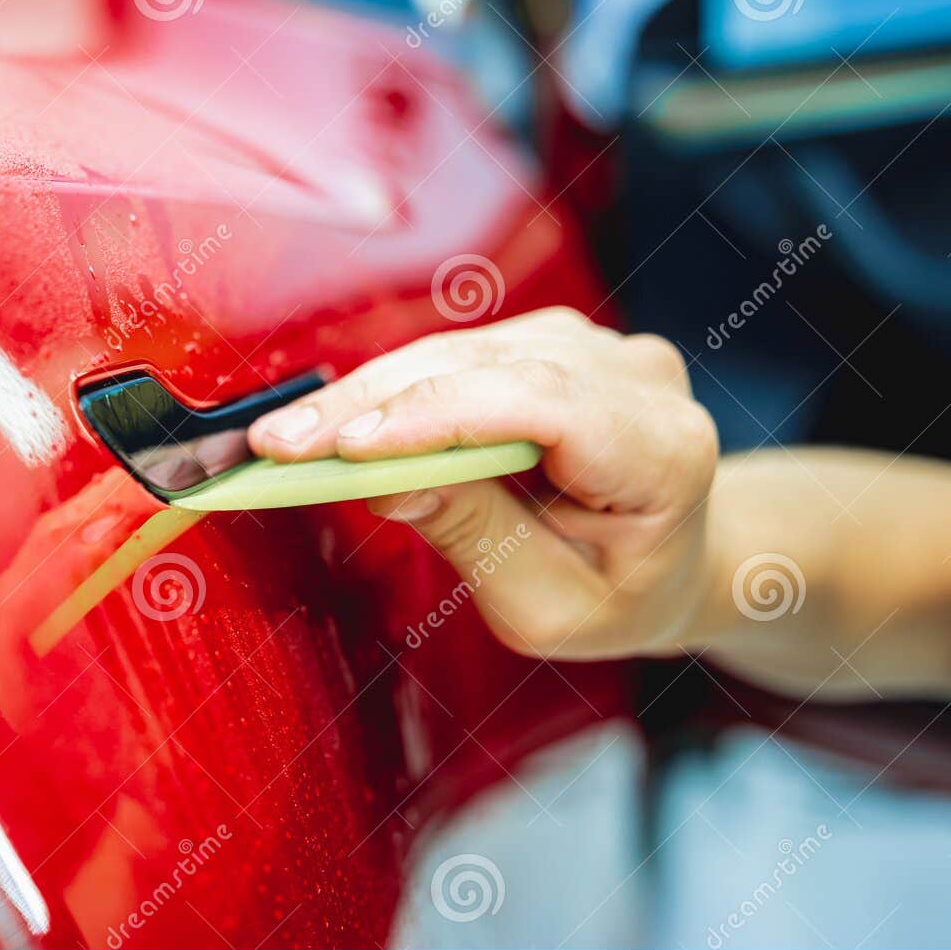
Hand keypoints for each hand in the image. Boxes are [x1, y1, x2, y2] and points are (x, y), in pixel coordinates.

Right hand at [248, 308, 718, 659]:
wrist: (673, 559)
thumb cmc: (619, 594)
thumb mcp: (550, 606)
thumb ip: (477, 536)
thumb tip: (383, 479)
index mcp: (664, 451)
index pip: (543, 407)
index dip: (438, 416)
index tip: (346, 448)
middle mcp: (636, 376)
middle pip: (490, 370)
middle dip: (373, 406)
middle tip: (277, 446)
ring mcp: (596, 348)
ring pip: (461, 352)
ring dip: (367, 393)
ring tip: (286, 438)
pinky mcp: (552, 343)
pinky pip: (459, 354)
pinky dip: (391, 388)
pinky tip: (333, 419)